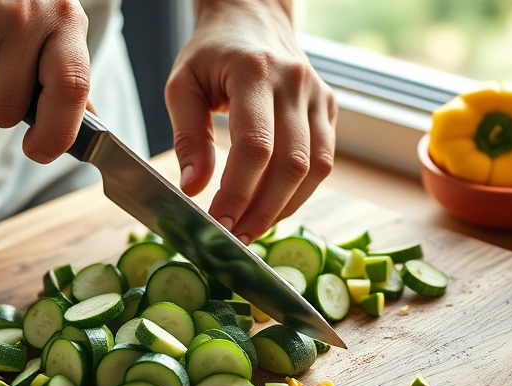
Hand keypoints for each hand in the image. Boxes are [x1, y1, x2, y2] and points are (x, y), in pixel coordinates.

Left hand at [166, 0, 336, 242]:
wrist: (254, 17)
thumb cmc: (212, 54)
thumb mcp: (183, 86)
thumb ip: (188, 137)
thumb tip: (193, 188)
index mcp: (255, 73)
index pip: (255, 145)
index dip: (238, 192)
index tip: (217, 222)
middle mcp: (295, 83)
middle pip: (291, 164)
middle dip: (262, 211)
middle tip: (234, 238)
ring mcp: (318, 96)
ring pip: (315, 169)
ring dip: (284, 208)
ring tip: (251, 230)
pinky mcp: (328, 108)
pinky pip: (323, 162)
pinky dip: (299, 192)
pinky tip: (272, 207)